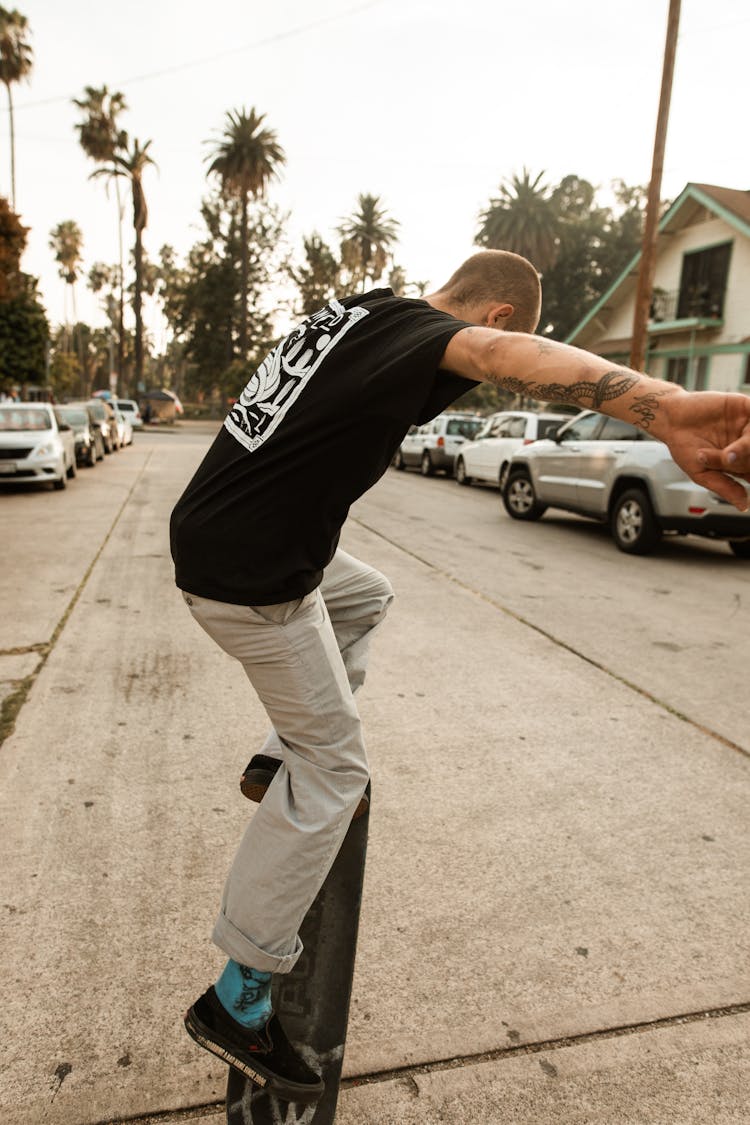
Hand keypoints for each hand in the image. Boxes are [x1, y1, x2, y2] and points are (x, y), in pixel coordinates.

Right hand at [657, 391, 749, 510]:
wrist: (670, 419)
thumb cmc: (683, 446)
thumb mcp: (701, 473)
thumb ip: (723, 487)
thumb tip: (744, 505)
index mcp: (739, 462)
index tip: (746, 477)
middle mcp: (746, 443)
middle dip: (748, 460)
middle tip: (730, 461)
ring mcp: (746, 424)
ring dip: (749, 444)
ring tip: (730, 451)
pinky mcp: (743, 406)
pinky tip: (744, 432)